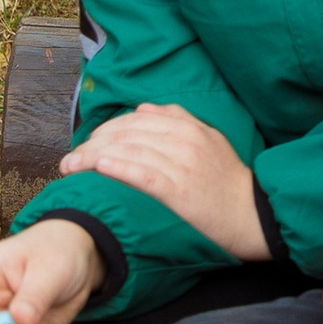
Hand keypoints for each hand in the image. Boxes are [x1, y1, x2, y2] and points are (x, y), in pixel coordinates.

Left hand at [57, 104, 268, 262]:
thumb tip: (144, 108)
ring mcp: (181, 164)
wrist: (253, 214)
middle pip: (125, 132)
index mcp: (188, 125)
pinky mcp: (179, 190)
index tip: (85, 144)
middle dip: (90, 143)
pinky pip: (142, 173)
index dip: (104, 129)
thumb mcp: (209, 140)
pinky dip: (118, 167)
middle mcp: (183, 139)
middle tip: (68, 160)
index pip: (134, 118)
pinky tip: (98, 168)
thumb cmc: (227, 181)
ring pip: (128, 150)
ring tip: (71, 167)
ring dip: (92, 157)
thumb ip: (178, 121)